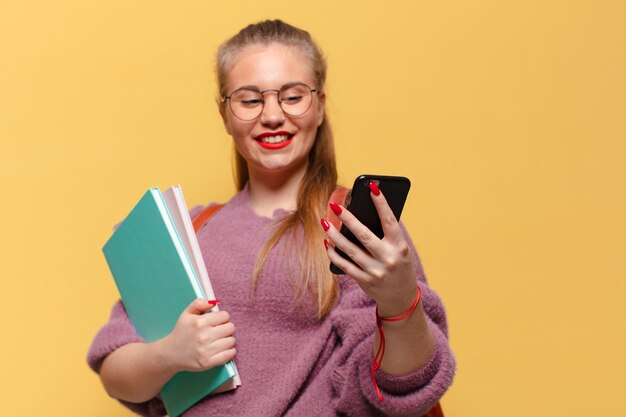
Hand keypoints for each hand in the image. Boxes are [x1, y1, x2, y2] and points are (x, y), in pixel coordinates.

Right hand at [159, 298, 236, 371]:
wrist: (170, 353)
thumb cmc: (181, 332)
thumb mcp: (186, 314)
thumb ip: (198, 304)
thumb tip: (213, 303)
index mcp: (200, 322)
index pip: (225, 316)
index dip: (222, 318)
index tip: (218, 322)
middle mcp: (204, 336)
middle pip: (230, 328)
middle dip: (226, 328)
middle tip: (220, 331)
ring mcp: (206, 350)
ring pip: (232, 341)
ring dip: (228, 340)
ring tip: (220, 340)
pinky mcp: (208, 362)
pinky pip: (229, 354)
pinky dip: (230, 351)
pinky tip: (223, 349)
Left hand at [323, 184, 417, 316]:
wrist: (402, 298)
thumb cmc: (399, 265)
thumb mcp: (399, 249)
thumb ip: (385, 234)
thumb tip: (362, 213)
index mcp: (400, 246)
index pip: (389, 221)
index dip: (381, 203)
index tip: (371, 187)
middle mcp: (388, 259)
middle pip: (364, 236)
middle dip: (348, 219)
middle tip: (334, 206)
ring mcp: (375, 271)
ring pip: (350, 250)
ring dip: (334, 235)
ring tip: (324, 222)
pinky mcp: (364, 281)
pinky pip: (345, 265)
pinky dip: (334, 253)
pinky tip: (327, 243)